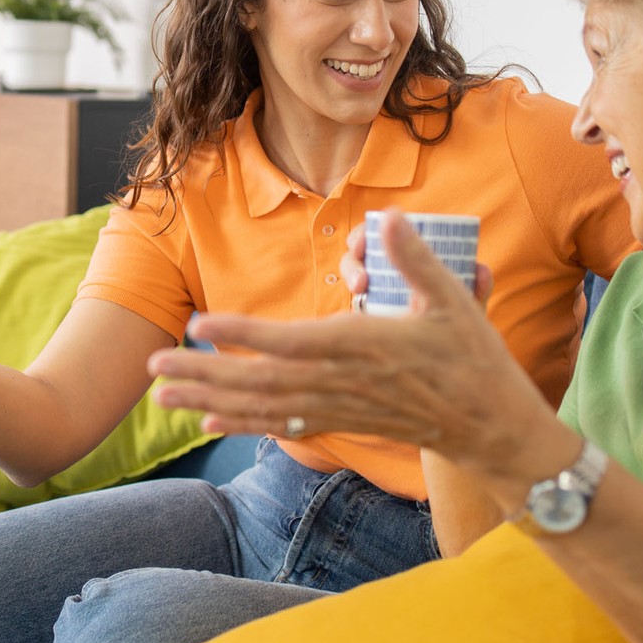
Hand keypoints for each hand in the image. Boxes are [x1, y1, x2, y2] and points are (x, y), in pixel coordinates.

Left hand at [148, 210, 551, 470]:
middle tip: (152, 366)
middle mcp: (341, 382)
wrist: (489, 425)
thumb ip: (417, 259)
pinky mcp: (340, 422)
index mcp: (363, 347)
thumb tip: (391, 217)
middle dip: (203, 374)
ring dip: (209, 400)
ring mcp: (337, 407)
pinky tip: (206, 421)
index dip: (241, 333)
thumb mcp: (455, 302)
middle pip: (259, 380)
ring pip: (262, 407)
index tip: (198, 324)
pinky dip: (242, 422)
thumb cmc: (473, 359)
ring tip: (162, 394)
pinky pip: (281, 426)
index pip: (290, 341)